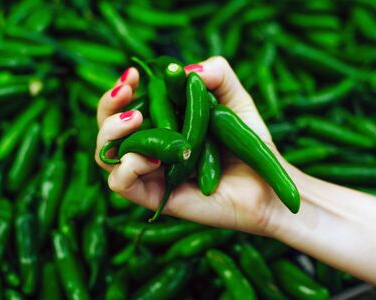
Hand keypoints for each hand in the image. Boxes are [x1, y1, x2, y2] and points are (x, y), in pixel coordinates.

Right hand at [95, 56, 299, 234]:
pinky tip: (150, 156)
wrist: (268, 185)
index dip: (121, 89)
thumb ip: (218, 76)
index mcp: (162, 126)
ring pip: (106, 156)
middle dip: (108, 106)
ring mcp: (152, 175)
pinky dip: (127, 166)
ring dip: (111, 133)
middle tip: (126, 92)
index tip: (133, 74)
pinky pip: (121, 184)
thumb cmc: (250, 144)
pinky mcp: (157, 198)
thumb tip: (184, 71)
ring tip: (136, 119)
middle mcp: (151, 149)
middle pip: (108, 130)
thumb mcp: (237, 101)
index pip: (125, 107)